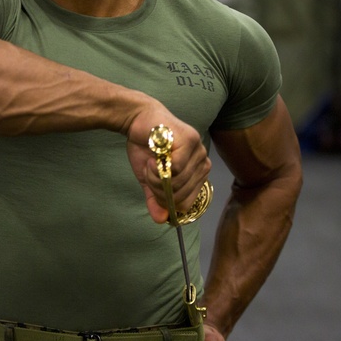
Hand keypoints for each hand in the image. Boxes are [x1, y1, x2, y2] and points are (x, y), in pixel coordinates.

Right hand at [125, 106, 210, 223]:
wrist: (138, 121)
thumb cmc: (147, 148)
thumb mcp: (150, 180)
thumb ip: (157, 199)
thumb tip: (161, 220)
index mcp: (198, 173)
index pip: (187, 203)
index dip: (167, 200)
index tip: (154, 187)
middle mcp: (202, 162)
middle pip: (182, 195)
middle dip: (159, 189)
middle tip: (150, 173)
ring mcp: (198, 150)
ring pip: (179, 182)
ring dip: (156, 177)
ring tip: (151, 163)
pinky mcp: (190, 141)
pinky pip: (176, 168)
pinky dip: (159, 167)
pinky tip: (153, 157)